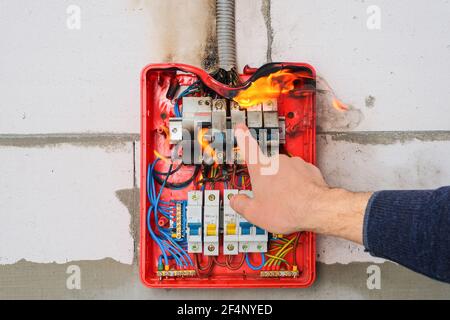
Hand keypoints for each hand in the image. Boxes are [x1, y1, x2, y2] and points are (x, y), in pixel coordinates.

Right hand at [230, 124, 370, 243]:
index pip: (248, 149)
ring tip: (287, 202)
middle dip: (268, 181)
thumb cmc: (286, 210)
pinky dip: (298, 185)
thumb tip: (236, 200)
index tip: (240, 128)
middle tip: (271, 199)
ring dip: (284, 184)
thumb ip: (241, 204)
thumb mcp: (254, 213)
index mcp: (261, 169)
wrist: (316, 210)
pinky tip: (299, 198)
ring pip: (285, 173)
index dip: (243, 137)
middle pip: (268, 169)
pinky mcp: (310, 169)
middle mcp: (278, 161)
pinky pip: (300, 176)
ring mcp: (295, 163)